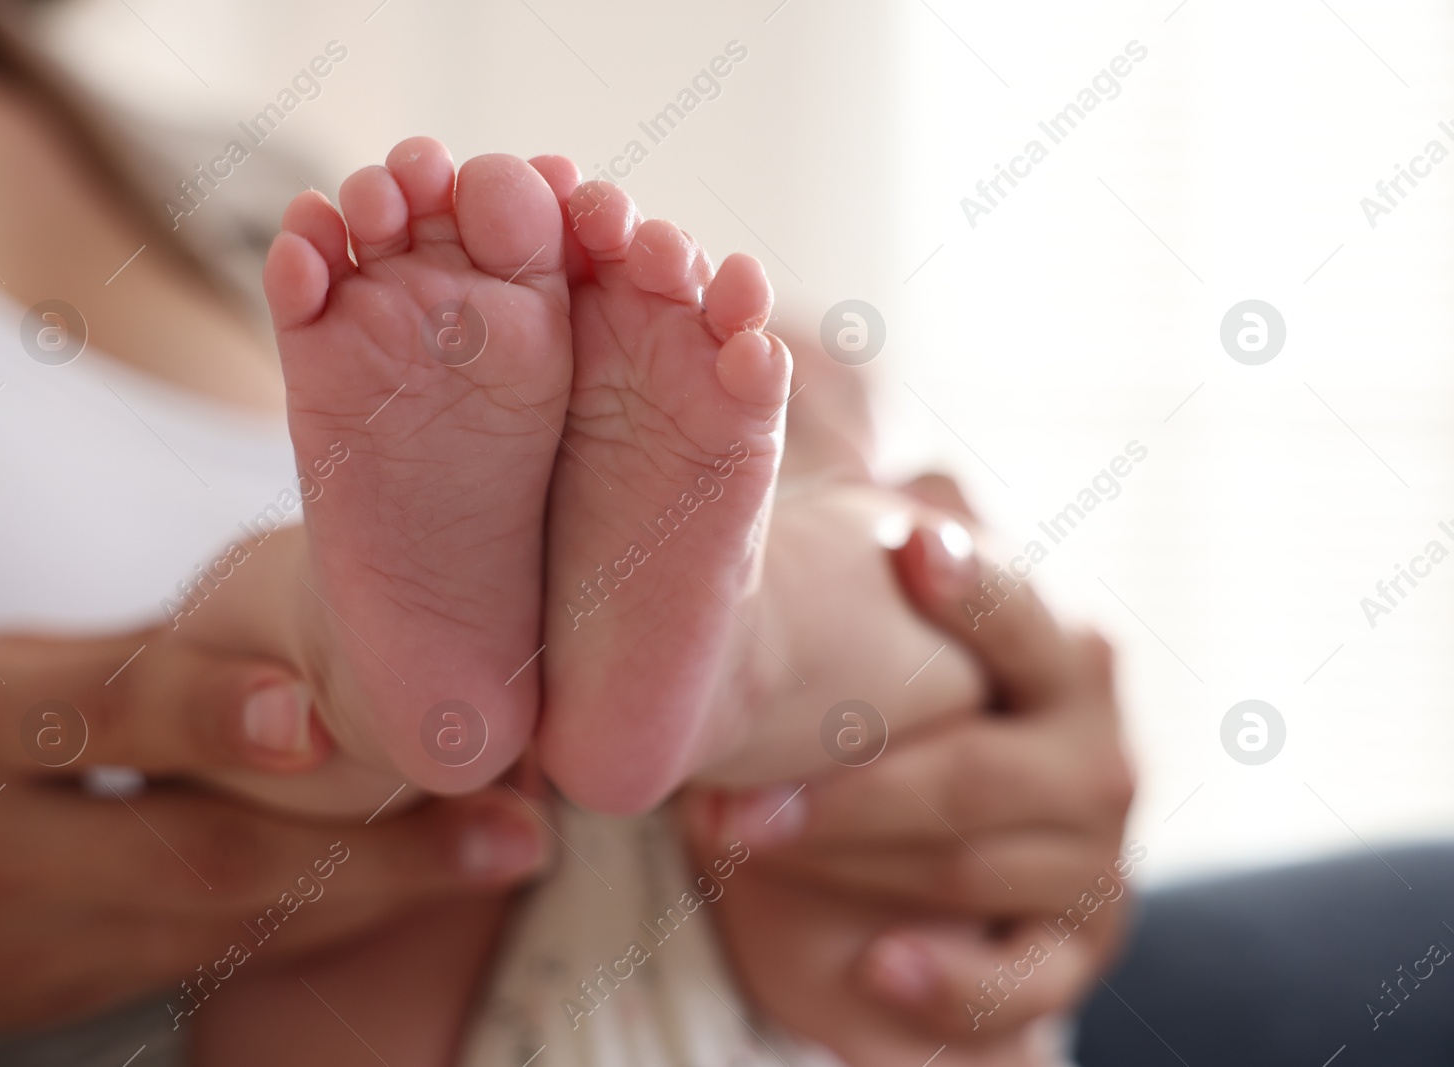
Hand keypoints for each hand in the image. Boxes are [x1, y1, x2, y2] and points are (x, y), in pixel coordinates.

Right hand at [0, 628, 550, 1033]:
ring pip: (229, 926)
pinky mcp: (59, 998)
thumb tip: (296, 646)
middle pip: (197, 860)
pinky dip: (319, 922)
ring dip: (375, 895)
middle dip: (371, 853)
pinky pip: (213, 960)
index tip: (326, 718)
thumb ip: (120, 665)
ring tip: (496, 852)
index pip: (99, 713)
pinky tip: (407, 889)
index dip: (212, 716)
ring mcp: (25, 947)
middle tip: (506, 823)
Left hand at [684, 475, 1134, 1062]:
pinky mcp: (1073, 951)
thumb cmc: (898, 736)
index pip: (1019, 620)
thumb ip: (883, 566)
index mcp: (1058, 660)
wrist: (941, 879)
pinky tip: (880, 972)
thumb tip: (850, 435)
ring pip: (966, 868)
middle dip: (845, 790)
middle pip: (973, 770)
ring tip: (733, 851)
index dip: (974, 586)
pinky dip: (949, 982)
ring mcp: (1091, 857)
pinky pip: (1019, 979)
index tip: (911, 544)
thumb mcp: (892, 657)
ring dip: (843, 868)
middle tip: (722, 805)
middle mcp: (1094, 751)